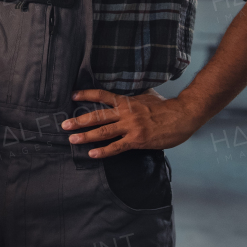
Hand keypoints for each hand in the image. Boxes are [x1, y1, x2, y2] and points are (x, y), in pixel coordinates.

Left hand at [61, 88, 199, 158]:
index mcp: (127, 101)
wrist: (182, 115)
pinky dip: (103, 151)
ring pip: (103, 131)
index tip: (72, 95)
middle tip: (64, 125)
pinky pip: (117, 147)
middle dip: (79, 121)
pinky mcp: (137, 140)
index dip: (86, 95)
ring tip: (72, 139)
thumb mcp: (147, 95)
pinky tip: (92, 154)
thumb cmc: (166, 106)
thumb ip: (134, 95)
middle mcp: (125, 113)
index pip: (102, 96)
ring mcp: (130, 127)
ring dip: (86, 136)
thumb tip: (126, 93)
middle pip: (98, 116)